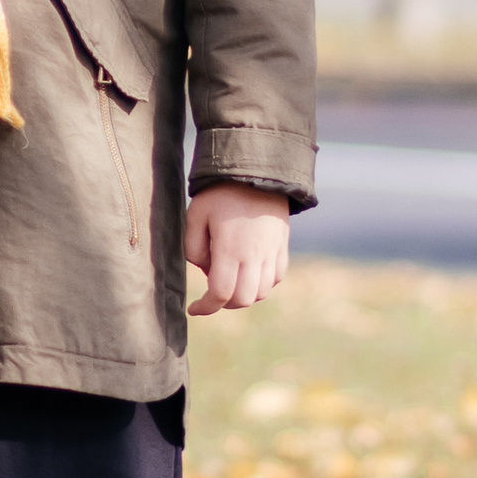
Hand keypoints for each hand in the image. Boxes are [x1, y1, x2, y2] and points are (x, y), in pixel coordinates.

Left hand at [185, 182, 291, 315]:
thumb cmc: (221, 192)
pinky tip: (249, 272)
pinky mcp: (283, 245)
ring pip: (262, 292)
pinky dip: (262, 283)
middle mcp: (255, 255)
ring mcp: (273, 252)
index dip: (206, 307)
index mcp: (230, 248)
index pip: (220, 293)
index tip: (194, 308)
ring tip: (230, 281)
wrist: (257, 169)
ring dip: (244, 295)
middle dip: (225, 303)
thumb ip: (193, 248)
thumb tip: (205, 271)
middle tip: (212, 293)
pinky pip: (276, 277)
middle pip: (244, 299)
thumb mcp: (196, 215)